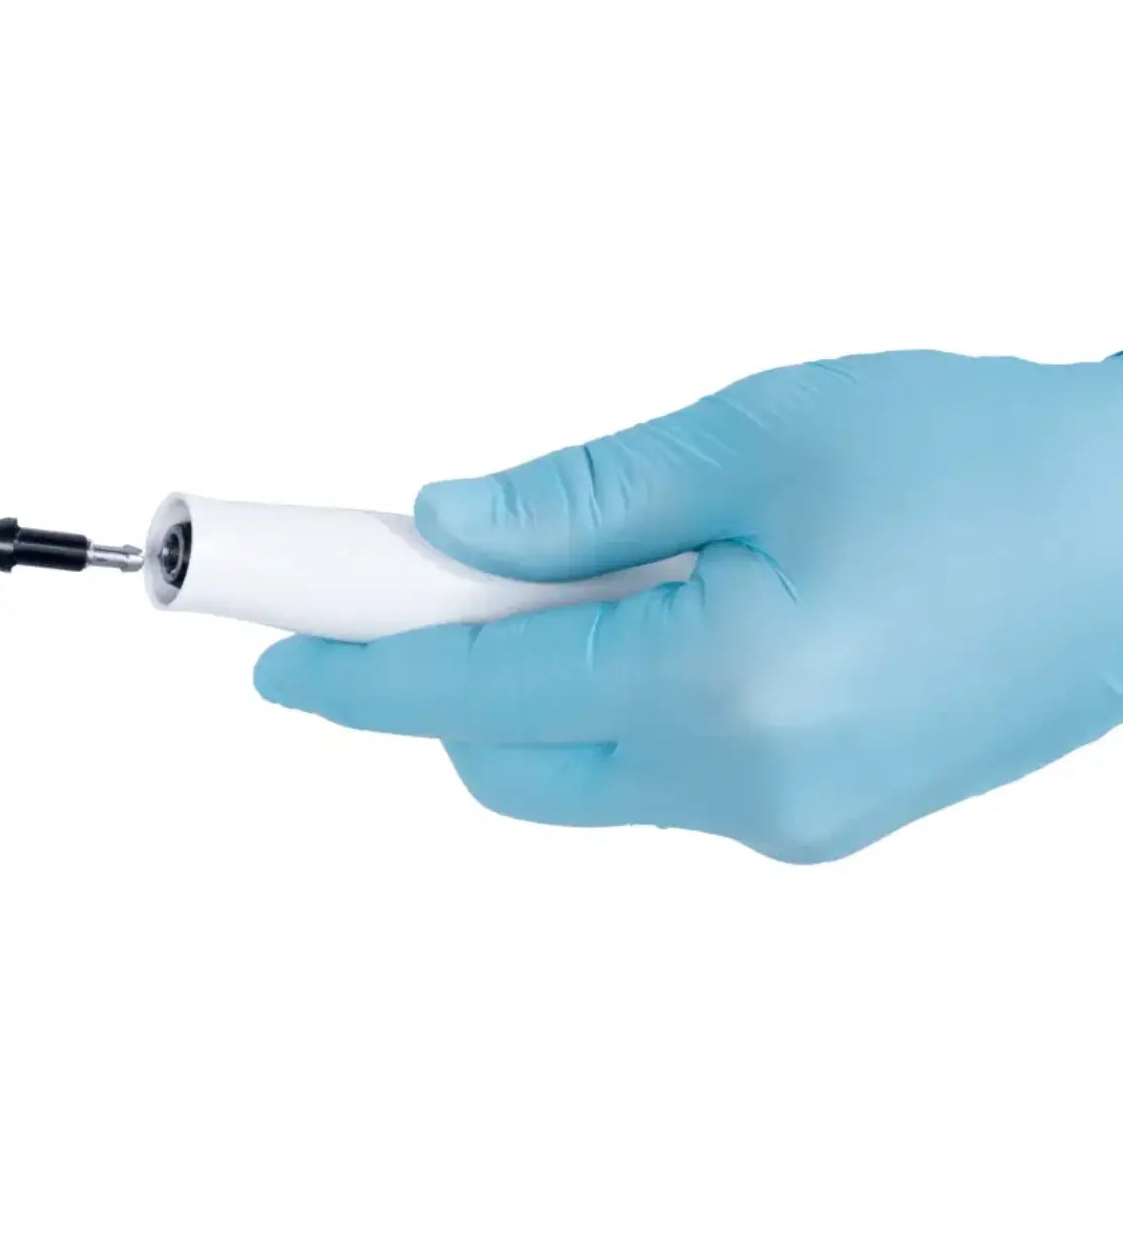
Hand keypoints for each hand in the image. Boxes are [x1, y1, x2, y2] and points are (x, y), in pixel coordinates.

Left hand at [255, 353, 1122, 860]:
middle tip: (427, 568)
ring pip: (582, 771)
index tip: (272, 658)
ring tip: (589, 564)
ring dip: (533, 679)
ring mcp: (794, 819)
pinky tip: (667, 607)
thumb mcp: (759, 437)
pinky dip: (615, 696)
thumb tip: (443, 528)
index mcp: (724, 692)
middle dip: (440, 675)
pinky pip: (661, 771)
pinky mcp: (828, 814)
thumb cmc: (984, 459)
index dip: (356, 671)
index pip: (472, 691)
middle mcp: (750, 789)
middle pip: (508, 758)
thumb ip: (577, 499)